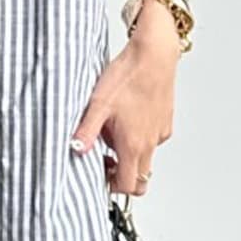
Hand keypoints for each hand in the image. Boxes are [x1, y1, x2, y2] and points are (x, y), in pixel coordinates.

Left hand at [68, 1, 181, 194]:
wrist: (154, 54)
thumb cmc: (128, 76)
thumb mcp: (98, 104)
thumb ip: (86, 131)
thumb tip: (75, 149)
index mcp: (132, 144)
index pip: (127, 185)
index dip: (112, 186)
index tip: (100, 173)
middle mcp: (150, 143)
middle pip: (140, 179)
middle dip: (122, 176)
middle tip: (105, 160)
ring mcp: (159, 133)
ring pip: (145, 160)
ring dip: (129, 157)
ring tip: (113, 133)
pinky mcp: (165, 123)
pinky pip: (152, 142)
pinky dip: (139, 140)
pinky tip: (127, 120)